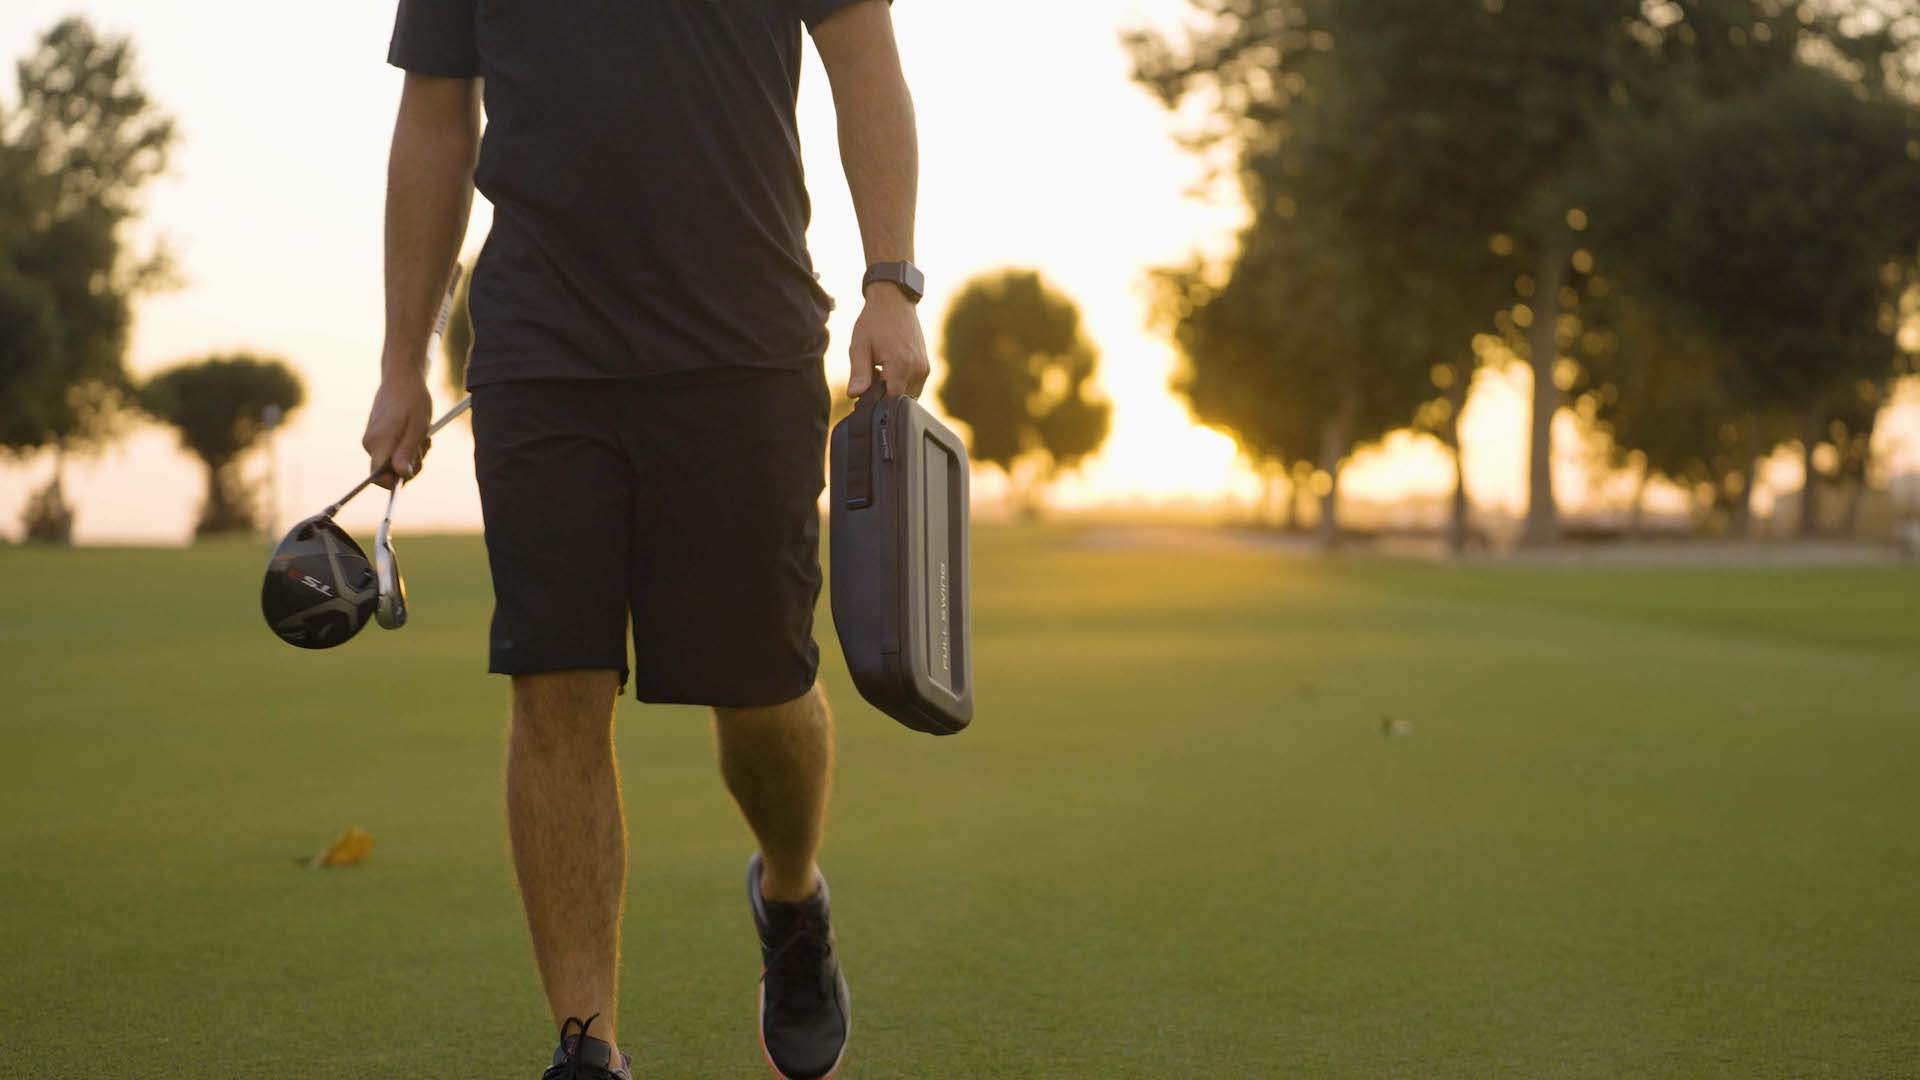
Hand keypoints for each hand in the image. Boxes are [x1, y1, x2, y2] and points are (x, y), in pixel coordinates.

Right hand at [360, 373, 433, 488]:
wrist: (402, 378)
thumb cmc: (412, 400)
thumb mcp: (417, 427)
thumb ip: (407, 452)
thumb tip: (402, 475)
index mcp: (378, 443)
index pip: (377, 477)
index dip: (394, 482)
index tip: (412, 470)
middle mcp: (370, 444)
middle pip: (389, 472)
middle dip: (411, 465)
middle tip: (425, 445)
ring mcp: (372, 440)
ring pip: (394, 463)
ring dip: (412, 455)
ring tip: (423, 436)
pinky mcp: (378, 437)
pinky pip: (393, 453)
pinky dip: (407, 448)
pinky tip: (416, 435)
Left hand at [847, 284, 929, 398]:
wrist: (894, 301)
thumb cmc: (874, 321)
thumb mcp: (859, 346)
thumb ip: (858, 373)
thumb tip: (854, 395)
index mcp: (900, 365)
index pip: (888, 400)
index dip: (874, 401)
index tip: (862, 394)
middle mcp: (917, 369)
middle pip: (899, 400)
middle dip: (884, 396)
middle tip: (870, 377)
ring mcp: (924, 368)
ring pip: (908, 395)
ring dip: (893, 390)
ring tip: (880, 371)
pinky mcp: (926, 366)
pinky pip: (914, 386)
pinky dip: (901, 384)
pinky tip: (890, 369)